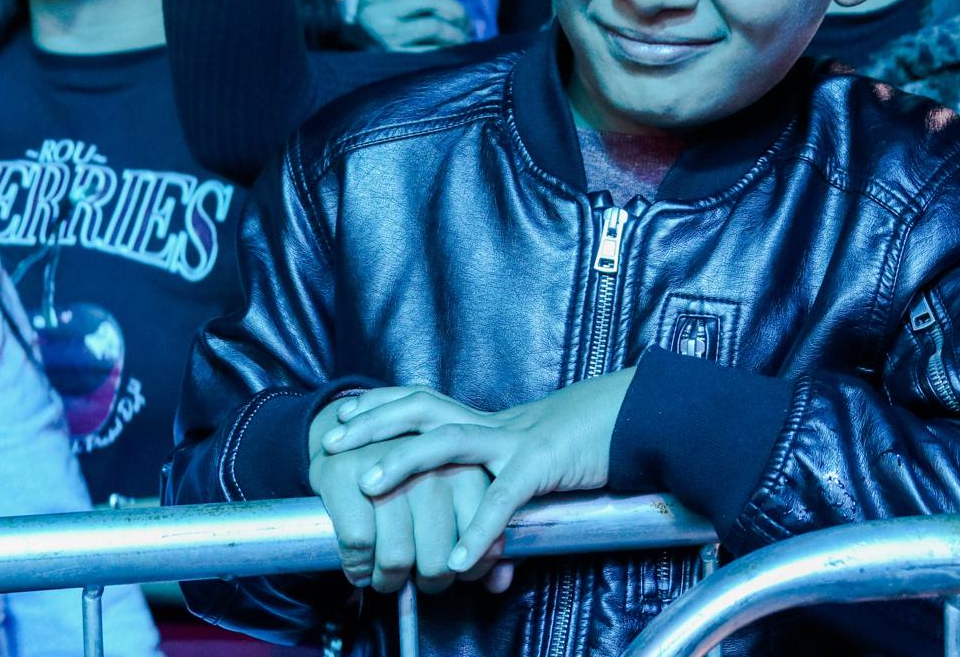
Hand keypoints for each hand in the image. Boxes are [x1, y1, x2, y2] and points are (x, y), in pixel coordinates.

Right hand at [308, 397, 509, 593]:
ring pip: (397, 557)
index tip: (450, 569)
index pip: (482, 546)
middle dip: (424, 583)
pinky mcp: (349, 474)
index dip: (465, 570)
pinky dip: (357, 566)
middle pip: (437, 561)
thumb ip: (485, 542)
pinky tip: (358, 565)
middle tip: (413, 579)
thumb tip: (499, 583)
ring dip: (387, 581)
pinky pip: (360, 545)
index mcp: (470, 472)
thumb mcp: (452, 501)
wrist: (346, 437)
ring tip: (382, 577)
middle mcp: (435, 467)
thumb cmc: (406, 482)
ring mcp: (392, 469)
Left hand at [322, 370, 635, 574]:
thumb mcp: (521, 455)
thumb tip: (463, 522)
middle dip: (371, 422)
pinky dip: (480, 528)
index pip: (419, 400)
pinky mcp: (541, 466)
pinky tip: (460, 559)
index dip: (379, 404)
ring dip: (404, 462)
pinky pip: (503, 499)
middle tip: (330, 441)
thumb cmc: (574, 443)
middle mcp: (490, 423)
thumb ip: (489, 479)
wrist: (629, 421)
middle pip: (419, 409)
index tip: (340, 414)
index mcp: (483, 420)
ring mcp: (513, 441)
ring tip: (368, 485)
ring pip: (449, 442)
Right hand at [352, 0, 472, 50]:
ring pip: (433, 25)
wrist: (354, 52)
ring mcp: (386, 36)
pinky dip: (450, 48)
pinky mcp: (396, 58)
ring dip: (457, 30)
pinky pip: (433, 50)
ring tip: (465, 34)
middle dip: (455, 7)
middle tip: (467, 18)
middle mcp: (377, 12)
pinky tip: (456, 48)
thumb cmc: (382, 18)